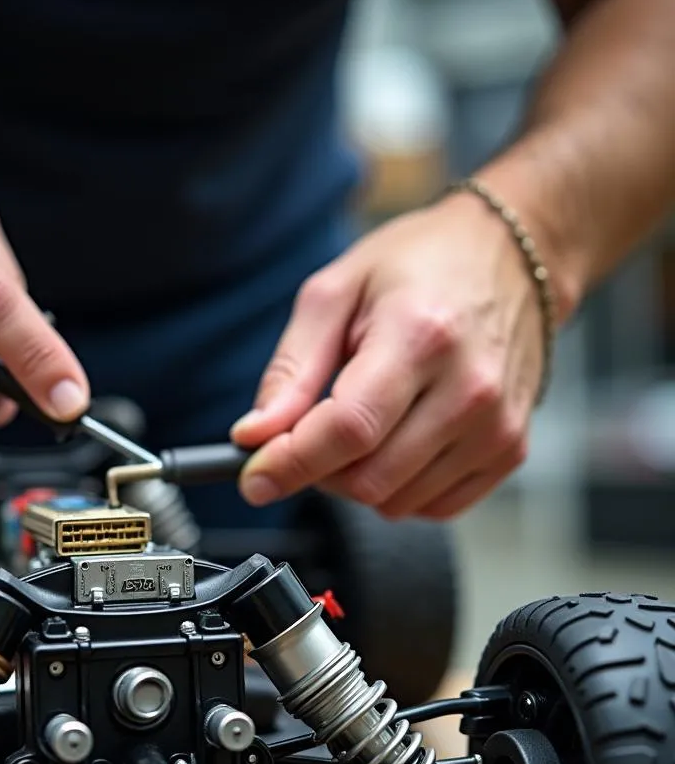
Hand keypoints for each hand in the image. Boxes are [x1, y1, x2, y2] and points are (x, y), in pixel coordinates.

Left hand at [231, 192, 549, 519]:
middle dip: (318, 469)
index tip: (254, 477)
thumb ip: (290, 370)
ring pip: (396, 502)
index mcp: (421, 336)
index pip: (347, 429)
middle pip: (368, 477)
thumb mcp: (334, 294)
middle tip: (310, 432)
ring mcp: (497, 426)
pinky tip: (397, 441)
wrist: (510, 256)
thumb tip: (253, 437)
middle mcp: (469, 388)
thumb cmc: (418, 267)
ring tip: (362, 423)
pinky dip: (399, 489)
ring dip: (357, 479)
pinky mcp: (510, 451)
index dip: (291, 462)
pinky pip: (432, 507)